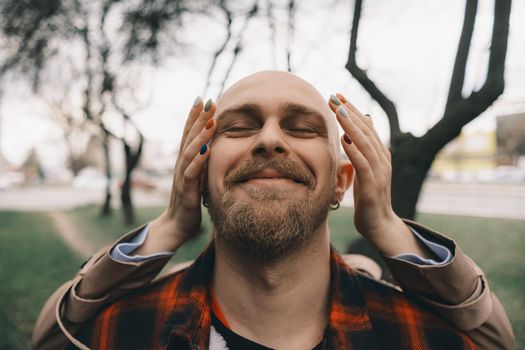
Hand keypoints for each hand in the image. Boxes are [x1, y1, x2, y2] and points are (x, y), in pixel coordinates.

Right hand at [134, 97, 216, 254]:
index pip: (188, 134)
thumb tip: (211, 148)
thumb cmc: (188, 202)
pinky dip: (198, 161)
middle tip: (206, 100)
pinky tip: (206, 150)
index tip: (202, 98)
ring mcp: (182, 177)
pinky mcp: (185, 192)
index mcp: (185, 162)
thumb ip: (201, 163)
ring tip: (210, 121)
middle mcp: (181, 166)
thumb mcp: (197, 178)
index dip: (194, 116)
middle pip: (188, 138)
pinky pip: (191, 174)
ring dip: (200, 136)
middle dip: (197, 118)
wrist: (176, 227)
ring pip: (189, 152)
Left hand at [328, 94, 431, 257]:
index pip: (366, 126)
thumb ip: (363, 152)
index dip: (352, 110)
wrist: (379, 225)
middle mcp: (382, 159)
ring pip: (366, 143)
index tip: (338, 96)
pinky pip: (363, 164)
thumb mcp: (365, 171)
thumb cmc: (368, 198)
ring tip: (338, 111)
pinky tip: (344, 140)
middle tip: (335, 96)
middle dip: (350, 112)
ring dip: (351, 126)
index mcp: (380, 154)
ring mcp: (379, 171)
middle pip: (366, 130)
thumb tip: (356, 132)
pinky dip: (354, 151)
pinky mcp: (372, 185)